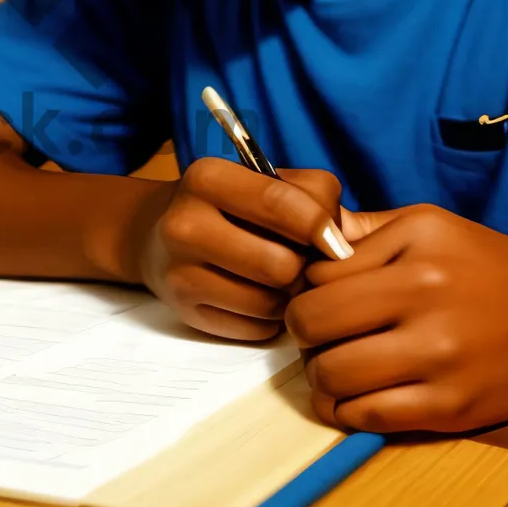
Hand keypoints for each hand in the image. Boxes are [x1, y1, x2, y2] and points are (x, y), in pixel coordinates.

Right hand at [139, 158, 351, 340]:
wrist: (154, 232)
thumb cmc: (229, 205)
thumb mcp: (261, 181)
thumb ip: (313, 198)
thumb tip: (353, 244)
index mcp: (207, 177)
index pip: (281, 203)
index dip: (322, 226)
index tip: (337, 241)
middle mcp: (185, 222)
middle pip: (281, 264)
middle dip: (303, 267)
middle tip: (300, 260)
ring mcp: (180, 271)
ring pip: (271, 303)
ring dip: (288, 295)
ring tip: (280, 278)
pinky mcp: (186, 311)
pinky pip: (256, 329)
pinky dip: (269, 318)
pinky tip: (256, 295)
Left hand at [288, 204, 507, 432]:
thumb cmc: (478, 261)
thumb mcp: (422, 224)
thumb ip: (361, 230)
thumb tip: (303, 240)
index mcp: (413, 259)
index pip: (316, 278)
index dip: (304, 287)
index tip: (313, 295)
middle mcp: (426, 308)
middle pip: (315, 325)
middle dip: (301, 331)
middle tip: (314, 333)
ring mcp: (440, 362)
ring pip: (335, 376)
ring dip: (319, 375)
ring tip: (331, 364)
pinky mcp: (452, 409)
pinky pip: (370, 417)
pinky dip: (346, 410)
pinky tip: (351, 395)